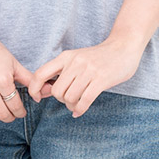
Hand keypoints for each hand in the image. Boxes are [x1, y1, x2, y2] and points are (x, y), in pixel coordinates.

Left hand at [28, 34, 146, 116]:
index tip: (37, 97)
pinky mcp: (101, 79)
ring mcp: (88, 71)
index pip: (40, 73)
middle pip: (56, 91)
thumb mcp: (77, 58)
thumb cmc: (99, 57)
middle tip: (69, 99)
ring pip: (70, 98)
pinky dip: (80, 110)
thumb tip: (45, 91)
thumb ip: (62, 71)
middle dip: (61, 100)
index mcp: (66, 56)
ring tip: (77, 104)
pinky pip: (84, 101)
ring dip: (71, 106)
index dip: (34, 89)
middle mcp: (75, 62)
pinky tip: (79, 111)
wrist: (124, 46)